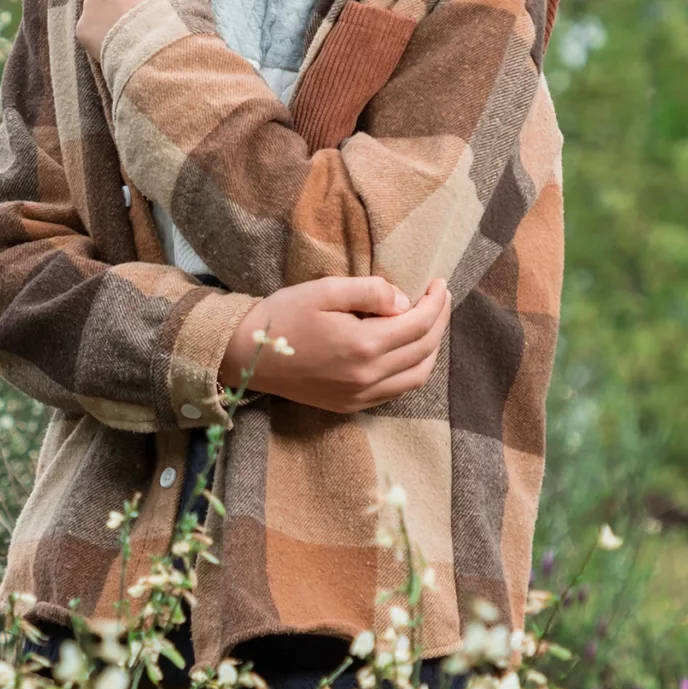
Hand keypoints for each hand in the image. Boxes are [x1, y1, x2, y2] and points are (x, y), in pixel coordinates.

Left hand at [76, 0, 211, 62]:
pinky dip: (107, 35)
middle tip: (152, 17)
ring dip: (118, 15)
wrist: (162, 52)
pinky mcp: (83, 28)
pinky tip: (125, 44)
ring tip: (139, 34)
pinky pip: (96, 29)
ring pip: (106, 5)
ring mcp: (91, 2)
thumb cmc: (180, 11)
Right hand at [220, 275, 450, 413]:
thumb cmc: (284, 316)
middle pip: (424, 350)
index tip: (439, 283)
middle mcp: (367, 377)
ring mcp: (360, 396)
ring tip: (430, 324)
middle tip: (440, 299)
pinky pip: (396, 391)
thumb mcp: (325, 290)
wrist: (247, 355)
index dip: (435, 302)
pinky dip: (412, 369)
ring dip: (431, 349)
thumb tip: (404, 301)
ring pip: (417, 376)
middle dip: (439, 321)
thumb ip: (370, 291)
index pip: (418, 324)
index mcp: (363, 346)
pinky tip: (408, 350)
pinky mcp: (351, 405)